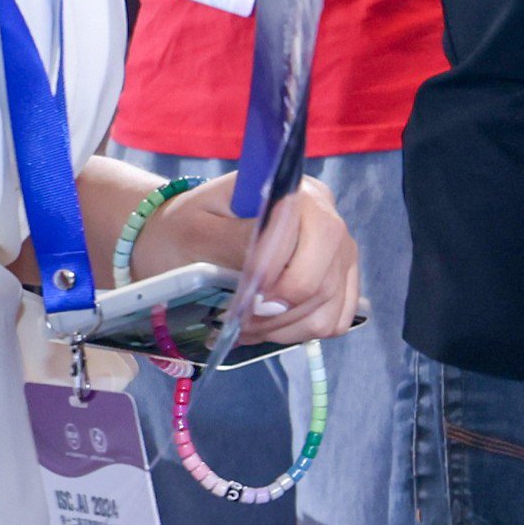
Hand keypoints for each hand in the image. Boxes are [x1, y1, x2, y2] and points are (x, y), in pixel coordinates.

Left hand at [133, 179, 363, 346]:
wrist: (185, 236)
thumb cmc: (186, 228)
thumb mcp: (198, 230)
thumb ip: (236, 241)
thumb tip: (266, 269)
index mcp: (298, 192)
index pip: (319, 236)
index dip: (286, 278)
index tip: (246, 302)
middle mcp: (328, 217)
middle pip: (326, 279)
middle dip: (280, 312)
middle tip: (239, 322)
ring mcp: (338, 252)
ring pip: (328, 307)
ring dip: (285, 327)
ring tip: (246, 326)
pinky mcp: (338, 282)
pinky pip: (334, 321)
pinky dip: (298, 332)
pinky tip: (266, 325)